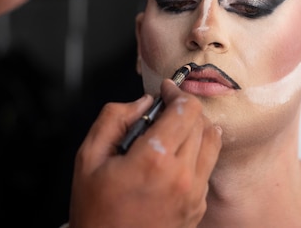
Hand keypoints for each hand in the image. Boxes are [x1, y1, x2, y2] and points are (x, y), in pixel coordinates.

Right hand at [68, 79, 221, 227]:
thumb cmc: (95, 210)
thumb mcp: (88, 158)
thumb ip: (114, 118)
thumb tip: (144, 101)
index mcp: (154, 160)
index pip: (186, 109)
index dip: (176, 93)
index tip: (165, 91)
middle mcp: (182, 176)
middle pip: (201, 122)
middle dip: (184, 109)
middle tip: (164, 112)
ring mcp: (194, 194)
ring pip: (212, 143)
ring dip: (197, 129)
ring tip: (175, 130)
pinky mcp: (198, 207)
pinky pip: (208, 168)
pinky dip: (198, 154)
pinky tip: (176, 158)